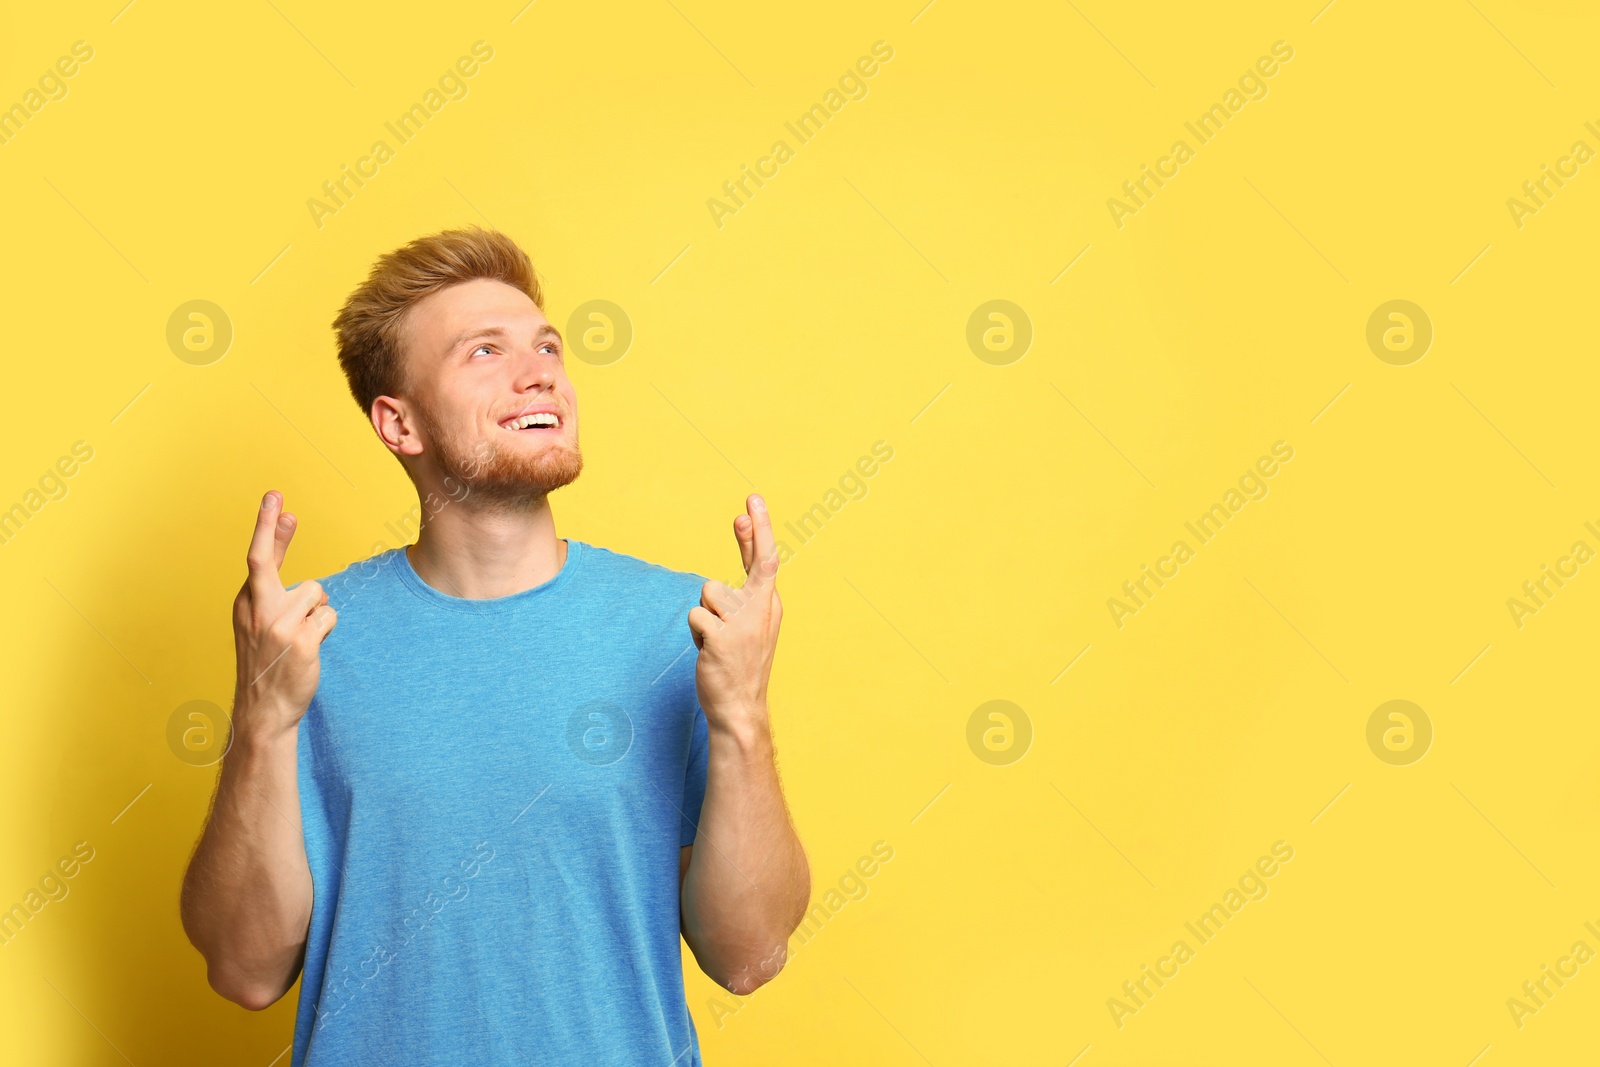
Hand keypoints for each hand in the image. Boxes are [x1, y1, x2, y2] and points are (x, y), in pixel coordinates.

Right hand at [230, 491, 337, 740]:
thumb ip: (274, 581)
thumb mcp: (262, 619)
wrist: (264, 709)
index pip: (257, 558)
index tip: (275, 497)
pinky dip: (326, 627)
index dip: (266, 526)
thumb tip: (286, 534)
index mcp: (246, 603)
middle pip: (266, 560)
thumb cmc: (268, 661)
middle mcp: (257, 610)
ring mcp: (278, 625)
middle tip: (277, 498)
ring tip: (302, 635)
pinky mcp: (300, 641)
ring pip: (316, 592)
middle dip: (269, 527)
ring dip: (317, 611)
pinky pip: (329, 615)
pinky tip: (311, 646)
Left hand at [688, 494, 781, 728]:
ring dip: (705, 615)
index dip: (759, 530)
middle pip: (760, 561)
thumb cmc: (739, 663)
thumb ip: (741, 590)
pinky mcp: (723, 639)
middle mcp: (763, 611)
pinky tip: (708, 651)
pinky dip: (696, 632)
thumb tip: (735, 569)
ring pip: (708, 592)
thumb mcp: (747, 624)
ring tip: (715, 639)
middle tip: (751, 500)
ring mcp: (745, 625)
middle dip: (758, 529)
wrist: (740, 708)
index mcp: (768, 606)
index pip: (765, 561)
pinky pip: (695, 616)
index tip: (752, 502)